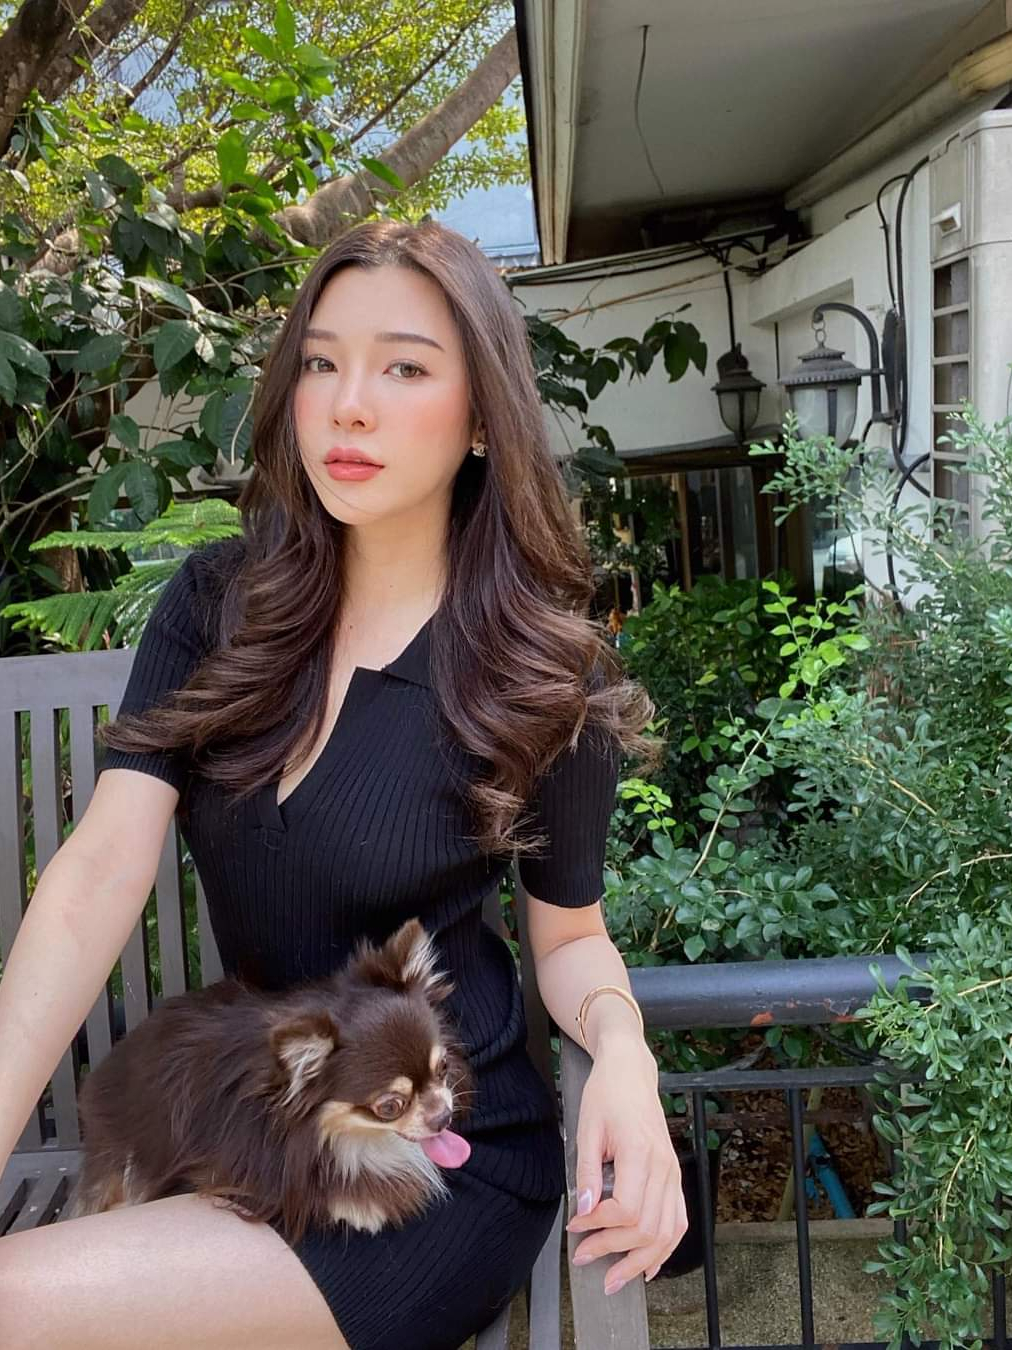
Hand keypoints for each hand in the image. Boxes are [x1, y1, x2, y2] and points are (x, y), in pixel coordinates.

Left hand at [566, 1037, 686, 1295]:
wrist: (630, 1072)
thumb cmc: (607, 1094)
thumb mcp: (587, 1128)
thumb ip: (586, 1171)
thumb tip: (583, 1210)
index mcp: (640, 1152)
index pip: (626, 1209)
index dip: (598, 1224)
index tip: (575, 1225)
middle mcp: (663, 1166)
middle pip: (646, 1228)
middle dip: (614, 1250)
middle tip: (584, 1256)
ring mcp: (673, 1173)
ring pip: (666, 1232)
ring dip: (640, 1261)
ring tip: (615, 1278)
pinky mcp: (674, 1176)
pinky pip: (678, 1221)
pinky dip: (665, 1248)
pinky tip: (648, 1266)